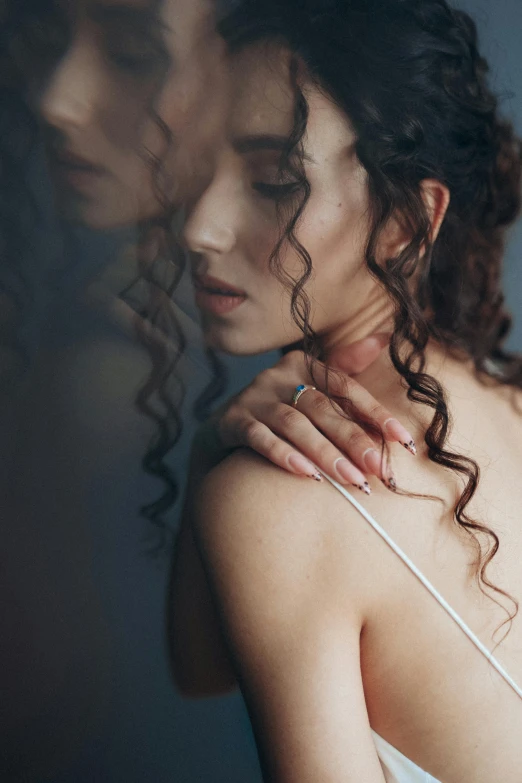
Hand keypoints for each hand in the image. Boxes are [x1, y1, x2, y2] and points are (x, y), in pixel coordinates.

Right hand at [216, 335, 415, 491]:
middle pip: (322, 408)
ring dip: (325, 454)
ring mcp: (253, 398)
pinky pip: (260, 439)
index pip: (345, 387)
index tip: (404, 441)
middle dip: (354, 440)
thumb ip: (346, 366)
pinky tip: (308, 475)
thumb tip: (386, 336)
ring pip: (294, 425)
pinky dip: (284, 455)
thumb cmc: (280, 406)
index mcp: (301, 364)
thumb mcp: (311, 384)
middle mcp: (276, 376)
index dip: (376, 413)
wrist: (225, 426)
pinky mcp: (233, 422)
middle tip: (378, 469)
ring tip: (352, 480)